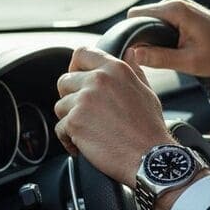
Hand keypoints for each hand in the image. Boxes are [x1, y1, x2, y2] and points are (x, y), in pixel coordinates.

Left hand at [54, 46, 174, 187]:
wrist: (150, 158)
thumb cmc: (150, 129)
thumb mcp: (147, 92)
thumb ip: (134, 70)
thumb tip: (130, 52)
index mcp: (116, 70)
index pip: (82, 54)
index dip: (76, 67)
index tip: (78, 79)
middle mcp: (98, 80)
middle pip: (65, 81)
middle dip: (71, 98)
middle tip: (86, 114)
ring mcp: (84, 100)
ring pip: (60, 106)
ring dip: (71, 120)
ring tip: (90, 132)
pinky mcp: (74, 121)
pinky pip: (59, 128)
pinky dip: (69, 139)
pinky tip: (85, 145)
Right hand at [125, 0, 209, 91]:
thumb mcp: (188, 62)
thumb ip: (159, 58)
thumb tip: (133, 55)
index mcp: (174, 8)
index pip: (135, 16)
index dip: (133, 35)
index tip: (138, 53)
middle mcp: (174, 0)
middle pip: (141, 18)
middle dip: (145, 37)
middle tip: (159, 57)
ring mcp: (178, 3)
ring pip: (150, 20)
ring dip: (155, 37)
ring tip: (172, 52)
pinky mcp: (181, 9)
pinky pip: (160, 20)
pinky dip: (162, 34)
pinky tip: (176, 46)